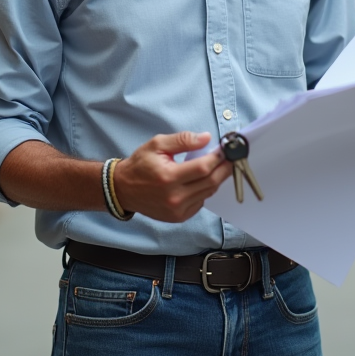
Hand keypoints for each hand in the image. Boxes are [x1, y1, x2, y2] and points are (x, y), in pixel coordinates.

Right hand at [114, 132, 234, 222]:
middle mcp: (174, 197)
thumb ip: (183, 140)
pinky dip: (205, 190)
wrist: (123, 189)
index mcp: (168, 177)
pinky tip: (201, 180)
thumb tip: (206, 138)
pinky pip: (201, 202)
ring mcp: (177, 210)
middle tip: (231, 158)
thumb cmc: (140, 164)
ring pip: (208, 193)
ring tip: (219, 166)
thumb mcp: (157, 144)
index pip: (203, 167)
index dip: (219, 158)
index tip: (227, 149)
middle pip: (210, 182)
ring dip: (217, 179)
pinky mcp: (178, 217)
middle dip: (225, 169)